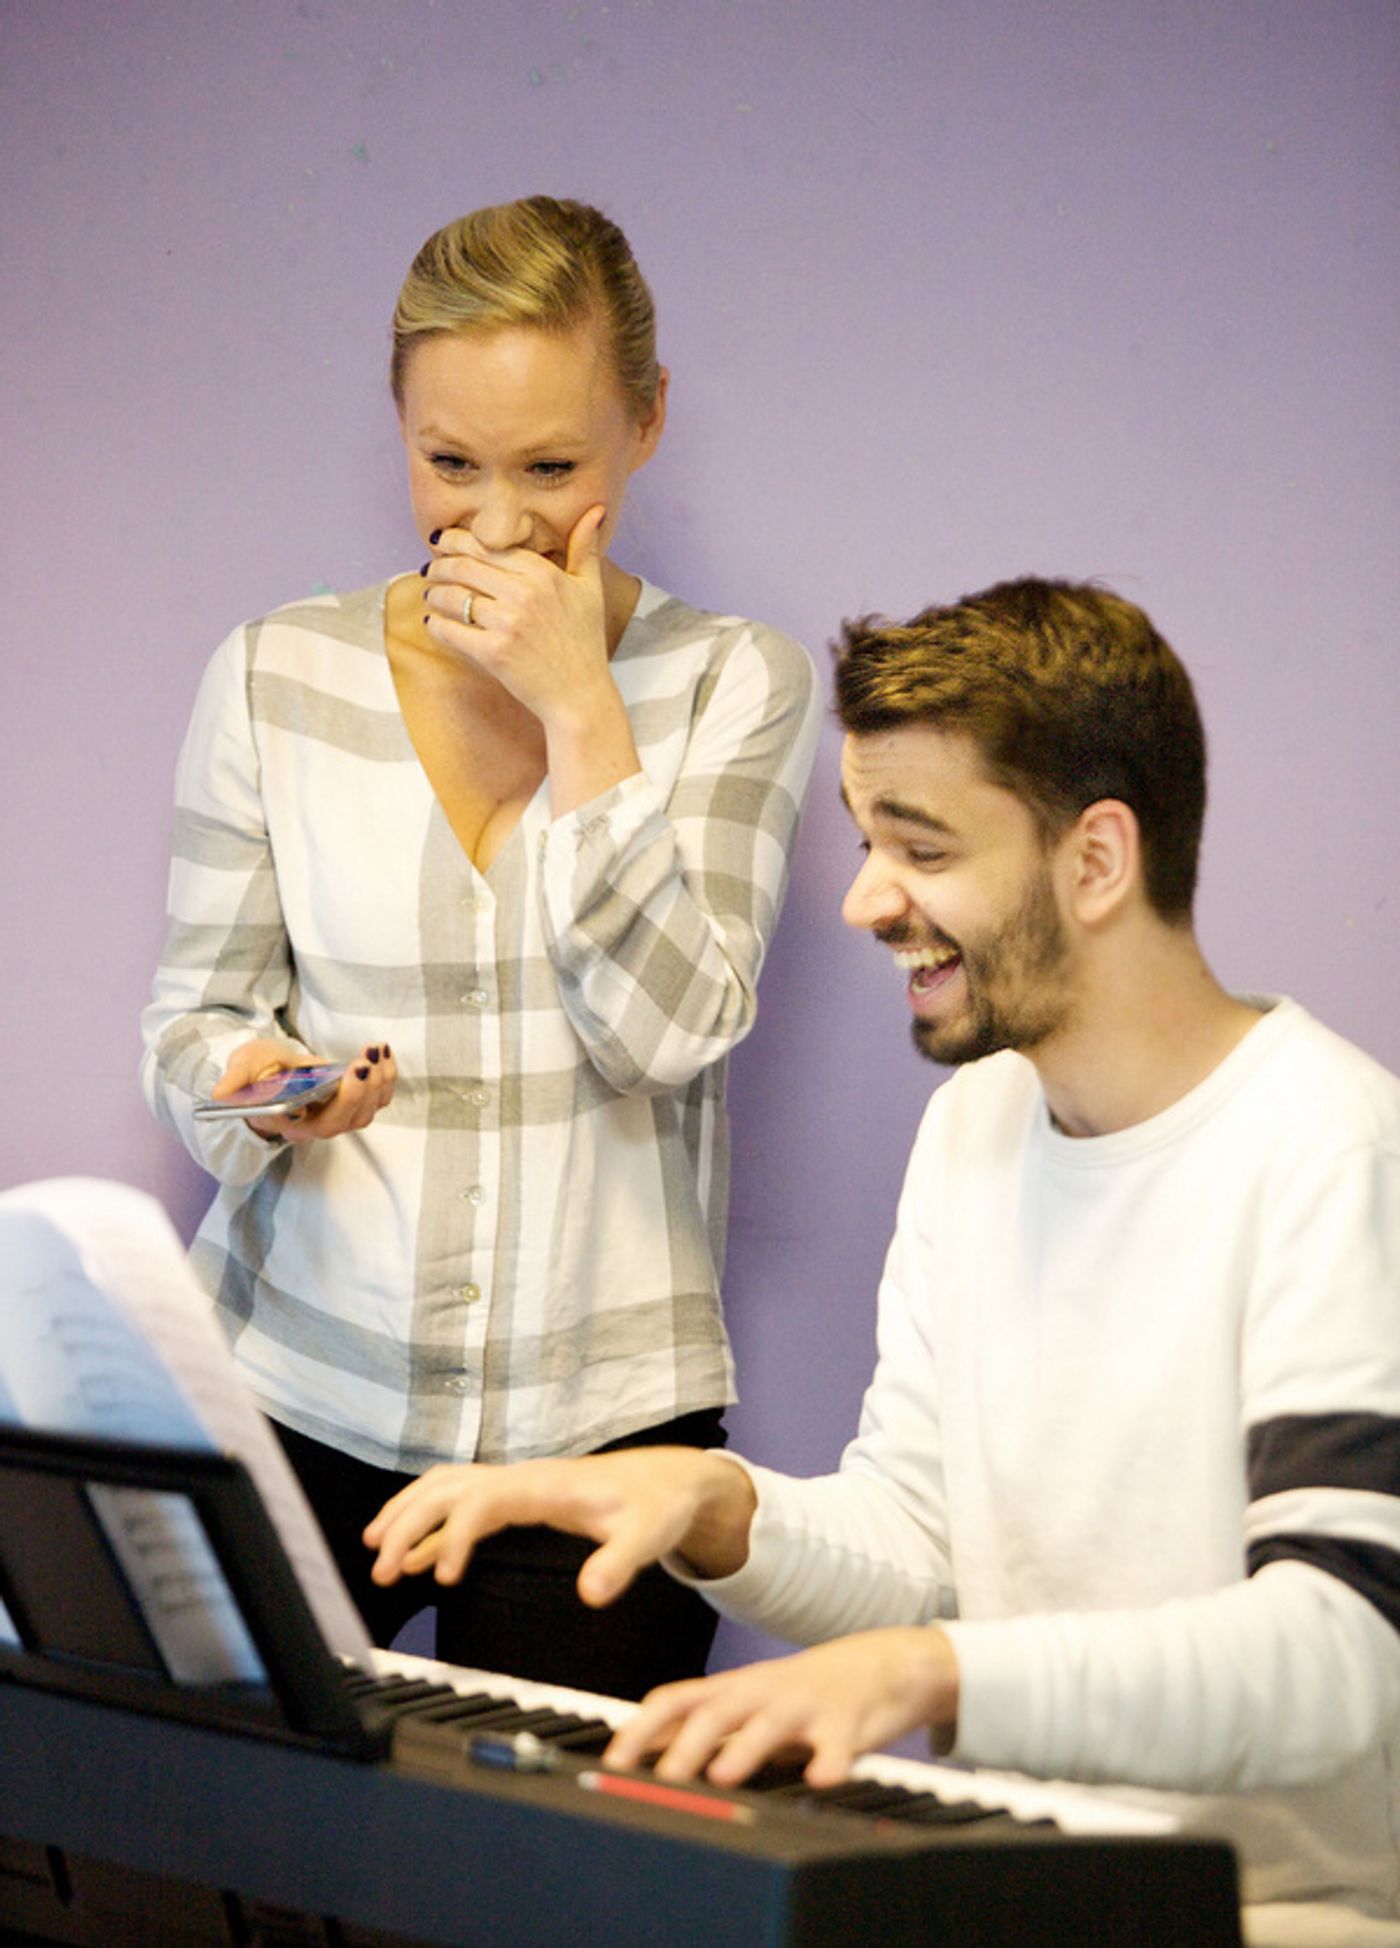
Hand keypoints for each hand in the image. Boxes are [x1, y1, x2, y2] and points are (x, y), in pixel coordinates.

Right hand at [211, 1037, 397, 1142]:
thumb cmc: (257, 1071)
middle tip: (363, 1062)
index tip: (347, 1076)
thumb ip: (235, 1079)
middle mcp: (315, 1125)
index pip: (316, 1125)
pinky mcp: (352, 1102)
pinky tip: (382, 1051)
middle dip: (361, 1092)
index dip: (338, 1105)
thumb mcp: (243, 1067)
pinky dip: (386, 1077)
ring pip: (366, 1111)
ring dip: (378, 1082)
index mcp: (288, 1122)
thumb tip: (220, 1094)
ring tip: (376, 1050)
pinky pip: (377, 1098)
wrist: (269, 1070)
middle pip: (346, 1121)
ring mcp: (336, 1115)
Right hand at [363, 1447, 755, 1601]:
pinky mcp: (521, 1499)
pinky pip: (463, 1504)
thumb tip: (590, 1595)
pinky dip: (433, 1527)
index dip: (454, 1535)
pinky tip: (416, 1561)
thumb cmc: (657, 1505)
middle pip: (448, 1488)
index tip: (443, 1581)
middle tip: (380, 1569)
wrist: (671, 1480)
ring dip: (409, 1515)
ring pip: (447, 1488)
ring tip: (377, 1554)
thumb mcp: (648, 1537)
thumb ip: (619, 1564)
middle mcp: (523, 1478)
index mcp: (545, 1484)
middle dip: (408, 1522)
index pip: (481, 1500)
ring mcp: (518, 1485)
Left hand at [421, 505, 613, 732]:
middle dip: (439, 565)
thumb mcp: (590, 589)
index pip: (487, 546)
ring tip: (430, 595)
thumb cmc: (585, 642)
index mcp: (544, 573)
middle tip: (429, 569)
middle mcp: (524, 594)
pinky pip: (451, 631)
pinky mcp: (494, 653)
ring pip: (453, 597)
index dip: (456, 540)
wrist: (581, 695)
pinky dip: (436, 625)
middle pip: (464, 567)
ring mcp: (508, 624)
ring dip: (433, 594)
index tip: (443, 542)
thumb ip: (585, 547)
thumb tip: (596, 510)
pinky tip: (434, 624)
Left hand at [604, 1628, 959, 1788]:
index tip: (612, 1765)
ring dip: (746, 1747)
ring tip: (725, 1775)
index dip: (641, 1730)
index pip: (676, 1700)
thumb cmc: (805, 1694)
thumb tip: (643, 1756)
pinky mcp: (849, 1721)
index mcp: (734, 1690)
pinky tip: (822, 1780)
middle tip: (662, 1782)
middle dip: (685, 1746)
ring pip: (771, 1722)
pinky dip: (830, 1761)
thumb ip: (704, 1728)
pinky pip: (839, 1742)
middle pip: (717, 1710)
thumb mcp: (750, 1705)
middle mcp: (763, 1691)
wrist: (883, 1664)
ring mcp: (806, 1704)